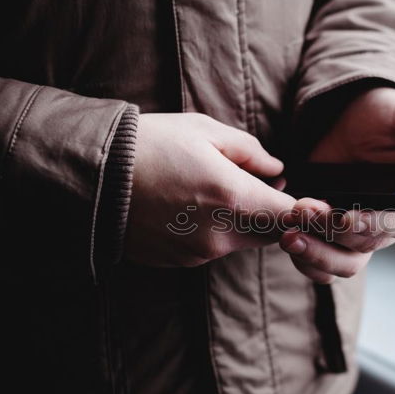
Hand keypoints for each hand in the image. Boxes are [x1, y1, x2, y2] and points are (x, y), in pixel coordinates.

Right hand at [124, 113, 294, 266]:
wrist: (90, 177)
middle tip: (255, 185)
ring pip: (242, 242)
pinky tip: (187, 207)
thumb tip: (277, 170)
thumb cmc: (149, 145)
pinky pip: (212, 249)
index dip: (304, 209)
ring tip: (210, 190)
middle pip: (271, 233)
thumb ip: (250, 152)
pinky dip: (213, 232)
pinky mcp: (180, 262)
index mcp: (232, 197)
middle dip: (272, 213)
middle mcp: (220, 235)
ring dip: (241, 222)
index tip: (303, 198)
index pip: (291, 215)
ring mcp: (199, 253)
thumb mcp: (204, 131)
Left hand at [279, 87, 394, 282]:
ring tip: (289, 234)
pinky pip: (322, 264)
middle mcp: (392, 225)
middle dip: (328, 234)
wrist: (349, 118)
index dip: (367, 225)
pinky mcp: (334, 235)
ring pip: (342, 265)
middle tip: (298, 212)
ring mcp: (362, 234)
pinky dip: (305, 260)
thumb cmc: (387, 115)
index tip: (340, 217)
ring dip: (314, 254)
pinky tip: (288, 240)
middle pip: (363, 247)